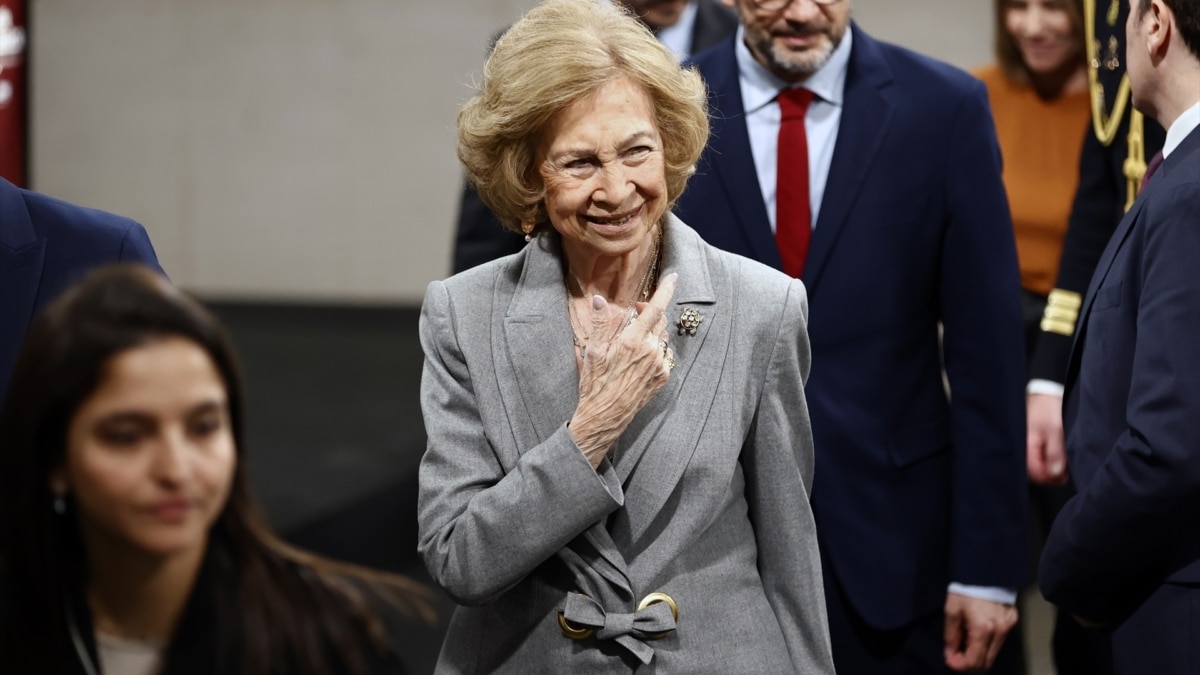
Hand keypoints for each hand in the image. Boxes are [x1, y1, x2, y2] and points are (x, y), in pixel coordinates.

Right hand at [569, 273, 677, 466]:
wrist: (606, 415)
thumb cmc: (595, 383)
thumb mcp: (592, 351)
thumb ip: (600, 323)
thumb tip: (601, 300)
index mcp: (633, 341)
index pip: (655, 308)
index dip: (666, 290)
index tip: (674, 277)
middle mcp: (651, 351)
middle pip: (659, 320)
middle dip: (649, 311)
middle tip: (634, 312)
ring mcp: (659, 365)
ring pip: (662, 336)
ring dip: (653, 330)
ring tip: (634, 337)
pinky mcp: (663, 377)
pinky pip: (665, 354)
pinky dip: (656, 348)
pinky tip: (641, 356)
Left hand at [943, 593, 1017, 671]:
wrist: (984, 569)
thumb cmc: (965, 588)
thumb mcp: (952, 611)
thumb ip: (951, 636)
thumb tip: (950, 654)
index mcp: (982, 629)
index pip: (974, 661)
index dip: (960, 665)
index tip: (950, 661)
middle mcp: (999, 631)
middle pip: (986, 661)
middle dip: (970, 662)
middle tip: (957, 654)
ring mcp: (1008, 626)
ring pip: (994, 652)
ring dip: (979, 653)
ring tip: (966, 641)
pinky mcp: (1013, 620)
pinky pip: (1000, 640)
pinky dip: (988, 642)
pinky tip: (977, 633)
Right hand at [1026, 393, 1067, 485]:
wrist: (1044, 390)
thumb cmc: (1047, 407)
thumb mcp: (1056, 431)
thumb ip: (1055, 453)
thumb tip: (1056, 474)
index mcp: (1026, 447)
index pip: (1035, 473)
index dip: (1051, 478)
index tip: (1065, 476)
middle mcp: (1023, 448)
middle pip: (1036, 471)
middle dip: (1052, 473)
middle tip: (1067, 470)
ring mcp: (1027, 444)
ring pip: (1038, 465)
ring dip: (1051, 466)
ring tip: (1065, 461)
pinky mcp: (1031, 441)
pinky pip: (1038, 456)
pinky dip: (1048, 458)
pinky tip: (1058, 454)